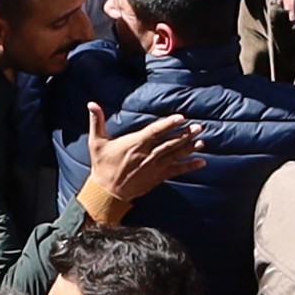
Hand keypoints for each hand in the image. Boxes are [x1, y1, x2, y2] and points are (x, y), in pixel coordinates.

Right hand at [76, 109, 202, 227]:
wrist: (107, 192)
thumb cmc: (102, 165)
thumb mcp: (96, 142)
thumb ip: (96, 121)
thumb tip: (91, 103)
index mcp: (135, 144)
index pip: (155, 131)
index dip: (169, 124)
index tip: (181, 118)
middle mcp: (147, 155)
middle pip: (170, 143)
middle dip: (186, 135)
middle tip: (199, 127)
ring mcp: (154, 167)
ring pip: (175, 155)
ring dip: (190, 148)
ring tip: (202, 140)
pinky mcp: (157, 177)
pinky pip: (176, 171)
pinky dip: (189, 166)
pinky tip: (201, 162)